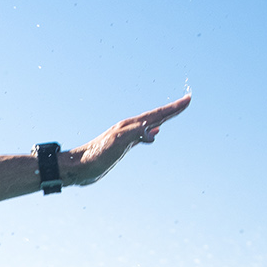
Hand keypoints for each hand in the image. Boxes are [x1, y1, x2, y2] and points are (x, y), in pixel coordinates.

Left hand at [68, 93, 190, 185]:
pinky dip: (151, 133)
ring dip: (163, 119)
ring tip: (173, 114)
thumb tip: (154, 131)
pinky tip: (153, 135)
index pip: (156, 114)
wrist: (77, 167)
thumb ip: (135, 133)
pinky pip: (142, 136)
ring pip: (149, 125)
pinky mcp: (121, 147)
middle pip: (155, 116)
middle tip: (187, 101)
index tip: (188, 99)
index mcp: (130, 125)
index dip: (173, 108)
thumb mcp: (117, 143)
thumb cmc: (95, 156)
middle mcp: (128, 128)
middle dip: (172, 110)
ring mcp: (125, 137)